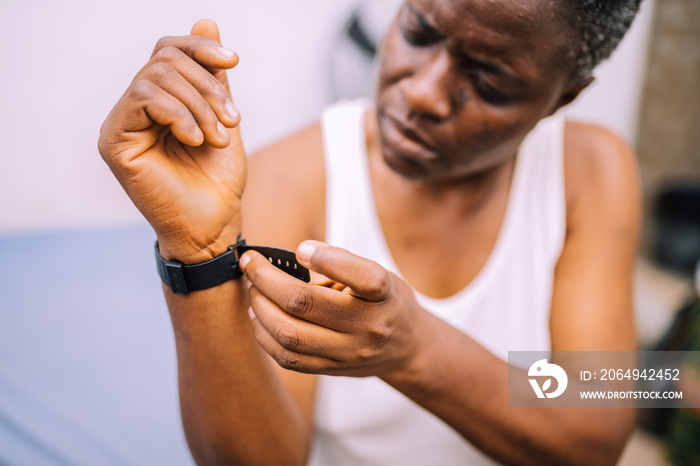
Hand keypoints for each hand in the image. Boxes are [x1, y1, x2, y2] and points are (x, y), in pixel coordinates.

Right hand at [98, 19, 245, 262]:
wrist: (213, 225)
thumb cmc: (217, 180)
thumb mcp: (223, 117)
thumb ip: (212, 75)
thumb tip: (206, 19)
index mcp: (160, 102)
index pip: (168, 51)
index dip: (200, 47)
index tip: (233, 60)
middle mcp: (135, 109)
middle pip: (164, 60)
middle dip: (208, 85)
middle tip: (232, 120)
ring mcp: (121, 124)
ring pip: (156, 77)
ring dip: (199, 104)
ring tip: (219, 136)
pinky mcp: (113, 141)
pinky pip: (144, 99)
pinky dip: (179, 114)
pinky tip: (197, 140)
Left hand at [240, 241, 427, 377]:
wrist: (407, 347)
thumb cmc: (386, 302)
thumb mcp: (380, 273)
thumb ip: (344, 261)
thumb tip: (301, 252)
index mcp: (385, 295)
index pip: (364, 278)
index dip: (327, 259)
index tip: (300, 249)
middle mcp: (369, 326)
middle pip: (305, 304)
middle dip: (267, 280)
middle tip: (251, 264)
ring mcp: (349, 353)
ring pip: (290, 335)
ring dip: (260, 308)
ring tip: (253, 290)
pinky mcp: (332, 369)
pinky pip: (288, 359)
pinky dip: (265, 335)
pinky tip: (258, 316)